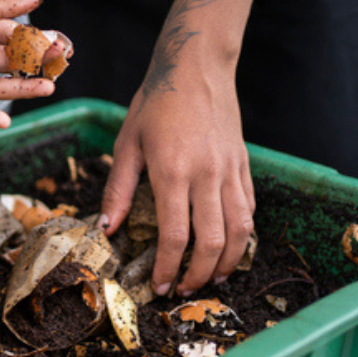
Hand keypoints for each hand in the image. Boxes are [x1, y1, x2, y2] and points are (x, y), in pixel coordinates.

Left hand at [100, 50, 254, 295]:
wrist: (197, 67)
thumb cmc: (155, 104)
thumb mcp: (127, 144)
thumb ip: (118, 189)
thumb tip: (108, 229)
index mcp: (173, 171)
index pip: (175, 234)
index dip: (168, 266)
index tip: (160, 285)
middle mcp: (207, 174)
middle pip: (213, 241)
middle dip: (199, 274)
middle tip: (183, 289)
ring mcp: (231, 170)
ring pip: (240, 230)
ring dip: (228, 262)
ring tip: (212, 279)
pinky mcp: (244, 165)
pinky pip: (249, 209)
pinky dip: (242, 235)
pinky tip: (228, 248)